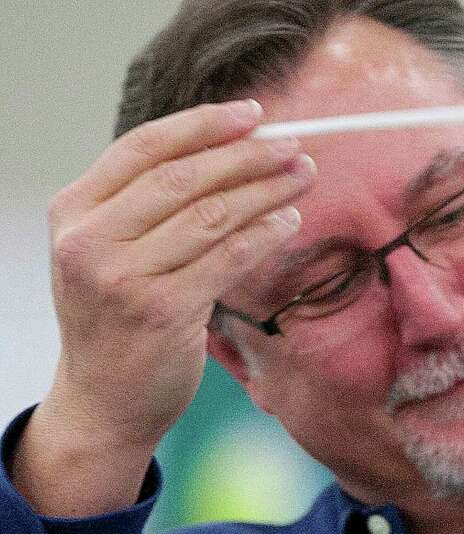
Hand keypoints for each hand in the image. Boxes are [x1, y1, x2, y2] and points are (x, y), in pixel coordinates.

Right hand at [13, 100, 314, 514]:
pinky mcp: (163, 312)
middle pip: (183, 178)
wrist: (103, 403)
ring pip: (209, 216)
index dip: (203, 126)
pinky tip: (288, 222)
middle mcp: (92, 240)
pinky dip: (262, 235)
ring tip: (302, 178)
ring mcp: (126, 277)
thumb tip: (221, 157)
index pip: (144, 149)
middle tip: (295, 146)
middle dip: (246, 157)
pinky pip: (225, 260)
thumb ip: (139, 210)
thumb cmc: (115, 324)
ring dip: (264, 192)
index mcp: (74, 212)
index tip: (253, 115)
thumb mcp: (103, 255)